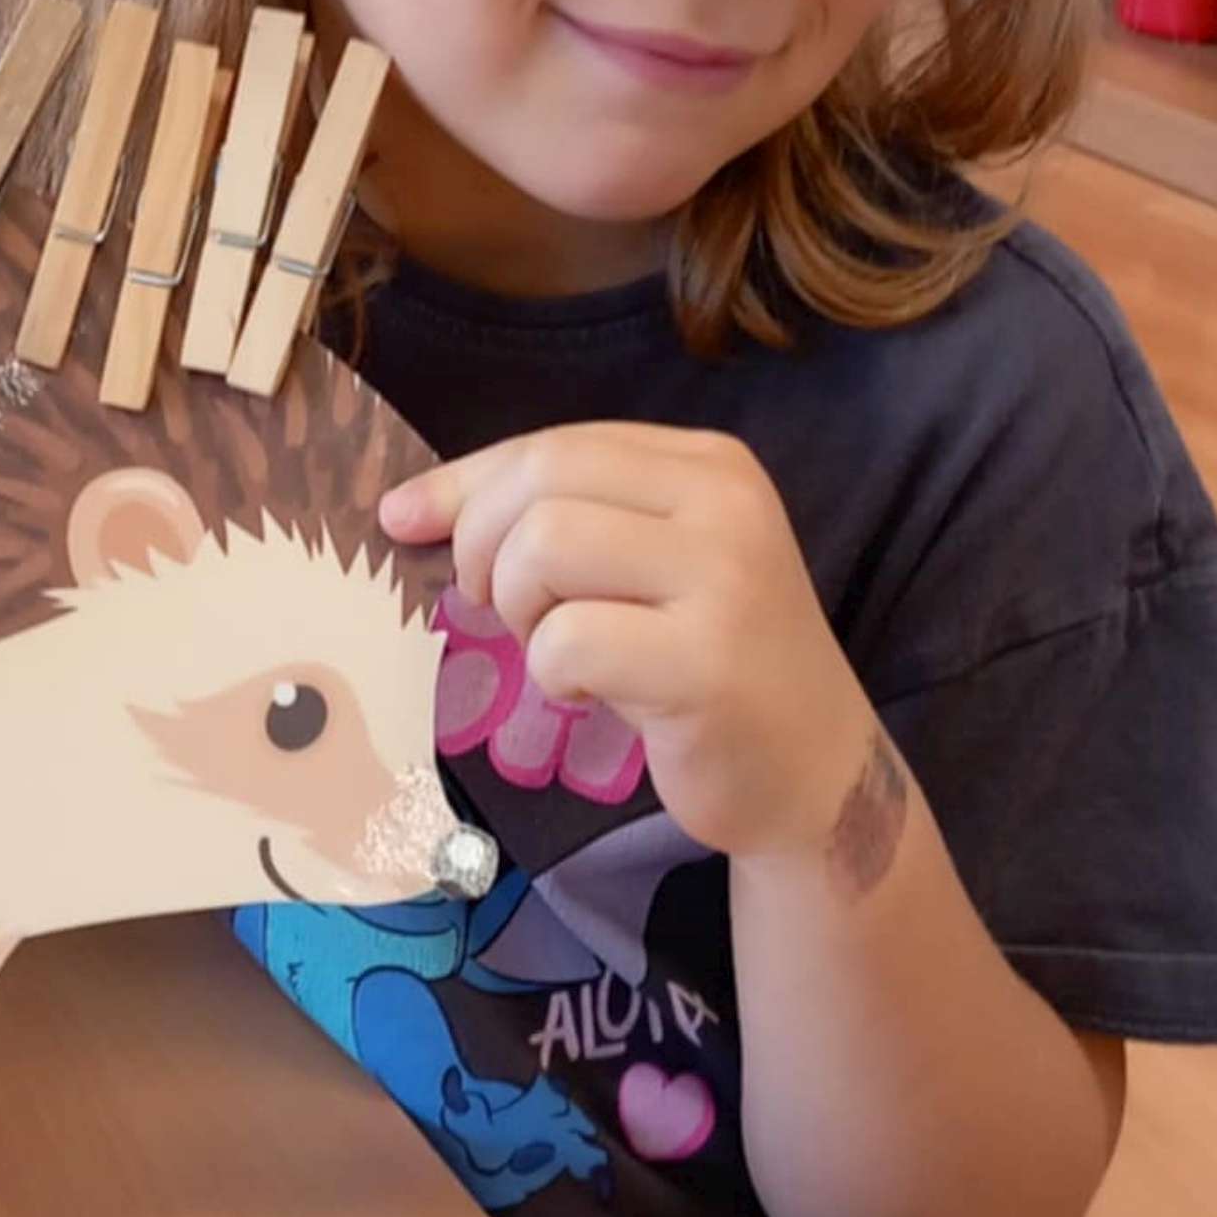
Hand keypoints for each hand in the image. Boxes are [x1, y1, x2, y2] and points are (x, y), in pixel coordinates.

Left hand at [380, 425, 883, 869]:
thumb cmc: (703, 661)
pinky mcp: (708, 662)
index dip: (466, 483)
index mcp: (709, 464)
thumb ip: (547, 517)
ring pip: (546, 548)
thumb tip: (402, 509)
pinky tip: (596, 692)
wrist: (813, 771)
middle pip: (543, 482)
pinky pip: (568, 641)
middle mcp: (727, 503)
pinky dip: (554, 673)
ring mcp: (726, 579)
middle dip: (486, 545)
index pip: (556, 445)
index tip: (405, 521)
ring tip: (562, 648)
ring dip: (522, 609)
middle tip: (502, 609)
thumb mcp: (640, 564)